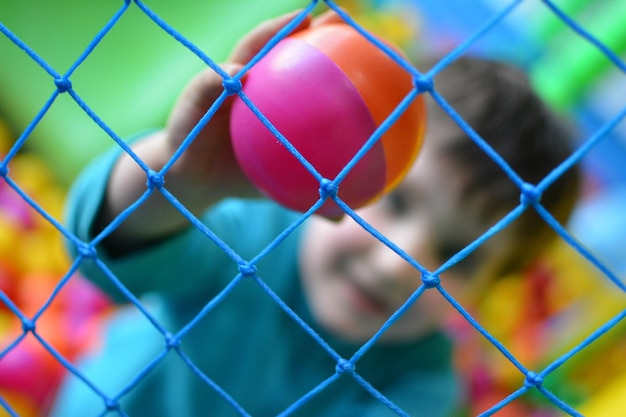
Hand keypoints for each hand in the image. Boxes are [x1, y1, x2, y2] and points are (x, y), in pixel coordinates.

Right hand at [101, 9, 342, 252]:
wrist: (194, 183)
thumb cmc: (240, 176)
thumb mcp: (276, 185)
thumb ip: (306, 196)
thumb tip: (342, 219)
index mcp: (273, 100)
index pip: (303, 67)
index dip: (330, 49)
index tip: (359, 37)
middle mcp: (251, 84)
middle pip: (279, 46)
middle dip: (305, 26)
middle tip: (336, 16)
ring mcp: (223, 86)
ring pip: (246, 52)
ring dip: (267, 35)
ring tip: (292, 22)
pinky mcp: (194, 97)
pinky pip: (207, 85)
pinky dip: (220, 78)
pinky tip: (237, 76)